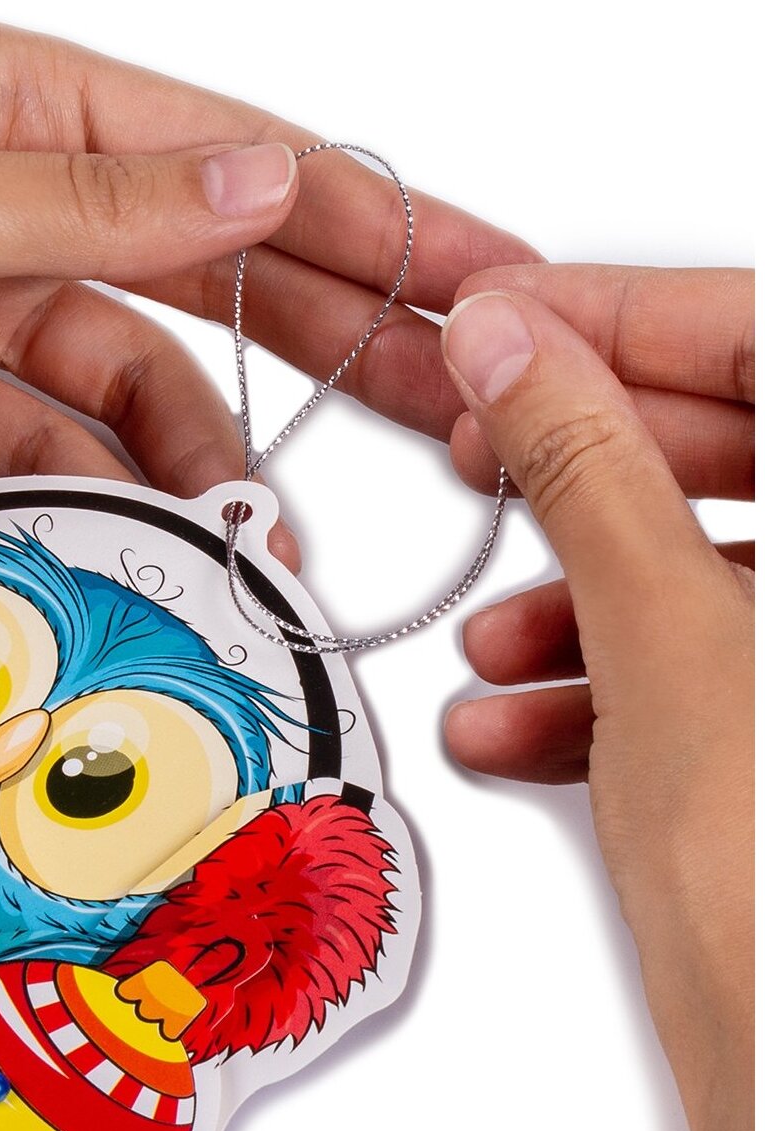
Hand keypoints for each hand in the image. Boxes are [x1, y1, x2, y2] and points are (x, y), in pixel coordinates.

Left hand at [0, 22, 536, 570]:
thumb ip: (89, 205)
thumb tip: (263, 178)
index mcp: (17, 115)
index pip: (232, 166)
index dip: (370, 222)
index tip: (480, 277)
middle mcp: (3, 211)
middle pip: (207, 281)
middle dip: (327, 345)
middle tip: (445, 410)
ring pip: (127, 394)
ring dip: (198, 460)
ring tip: (265, 531)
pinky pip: (42, 459)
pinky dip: (93, 499)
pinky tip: (142, 542)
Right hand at [438, 265, 753, 1130]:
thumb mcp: (660, 639)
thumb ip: (585, 461)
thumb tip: (514, 341)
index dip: (626, 314)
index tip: (506, 322)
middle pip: (751, 448)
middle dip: (594, 462)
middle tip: (483, 455)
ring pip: (727, 569)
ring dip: (588, 595)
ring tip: (489, 634)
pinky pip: (722, 668)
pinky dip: (617, 685)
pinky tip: (517, 724)